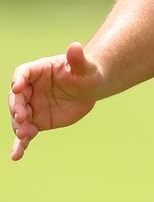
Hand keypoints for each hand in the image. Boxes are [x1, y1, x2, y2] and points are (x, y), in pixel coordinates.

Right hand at [8, 42, 102, 160]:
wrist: (91, 89)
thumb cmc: (88, 72)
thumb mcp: (86, 66)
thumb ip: (78, 59)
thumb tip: (75, 46)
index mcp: (40, 70)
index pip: (23, 73)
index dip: (19, 80)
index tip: (18, 87)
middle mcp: (31, 89)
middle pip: (16, 97)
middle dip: (16, 107)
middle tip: (22, 117)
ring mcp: (32, 106)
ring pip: (18, 118)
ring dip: (18, 127)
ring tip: (25, 135)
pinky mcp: (37, 122)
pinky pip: (25, 134)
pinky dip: (20, 144)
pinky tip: (17, 155)